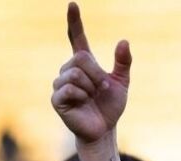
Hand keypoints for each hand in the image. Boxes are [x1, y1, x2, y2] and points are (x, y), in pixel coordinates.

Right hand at [51, 2, 131, 143]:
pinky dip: (82, 96)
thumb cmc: (110, 106)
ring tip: (92, 97)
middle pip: (81, 58)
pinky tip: (83, 103)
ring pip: (75, 73)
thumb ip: (123, 62)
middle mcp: (68, 69)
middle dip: (97, 75)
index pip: (76, 37)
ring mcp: (60, 83)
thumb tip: (124, 41)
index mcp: (83, 63)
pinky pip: (69, 88)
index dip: (74, 21)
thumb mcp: (122, 82)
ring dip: (91, 87)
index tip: (73, 4)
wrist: (104, 128)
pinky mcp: (56, 98)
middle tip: (102, 89)